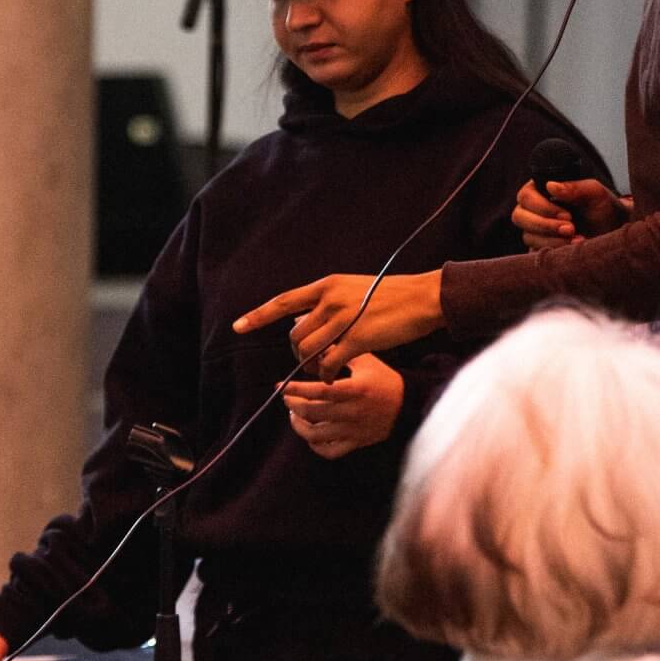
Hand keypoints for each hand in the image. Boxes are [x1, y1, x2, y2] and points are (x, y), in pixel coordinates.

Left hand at [234, 267, 442, 373]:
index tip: (238, 327)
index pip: (284, 301)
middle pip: (295, 335)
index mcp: (327, 285)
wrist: (422, 298)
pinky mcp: (358, 338)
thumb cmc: (391, 295)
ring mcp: (343, 318)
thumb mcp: (354, 288)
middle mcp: (331, 299)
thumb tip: (307, 319)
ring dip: (310, 366)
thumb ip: (330, 301)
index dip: (259, 315)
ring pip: (308, 351)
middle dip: (298, 354)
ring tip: (322, 369)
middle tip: (310, 362)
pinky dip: (326, 373)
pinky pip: (329, 362)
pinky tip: (333, 375)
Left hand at [285, 355, 404, 458]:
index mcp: (355, 390)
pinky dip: (315, 446)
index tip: (282, 385)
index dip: (296, 389)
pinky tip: (310, 434)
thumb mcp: (366, 360)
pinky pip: (330, 451)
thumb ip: (340, 353)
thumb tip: (316, 345)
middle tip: (287, 397)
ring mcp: (353, 430)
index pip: (319, 391)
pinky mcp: (356, 443)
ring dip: (299, 425)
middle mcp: (352, 412)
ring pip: (316, 435)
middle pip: (312, 413)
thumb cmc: (384, 380)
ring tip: (294, 415)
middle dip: (293, 405)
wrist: (408, 404)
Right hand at [512, 175, 630, 247]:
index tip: (567, 215)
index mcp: (542, 190)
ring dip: (552, 239)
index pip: (525, 196)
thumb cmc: (603, 208)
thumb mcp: (594, 193)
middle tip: (571, 228)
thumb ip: (574, 187)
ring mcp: (535, 231)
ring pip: (528, 236)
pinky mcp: (540, 249)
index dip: (543, 207)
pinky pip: (535, 253)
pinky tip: (572, 249)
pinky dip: (554, 252)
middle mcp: (534, 210)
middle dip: (545, 225)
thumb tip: (550, 186)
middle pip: (519, 216)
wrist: (614, 233)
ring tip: (578, 238)